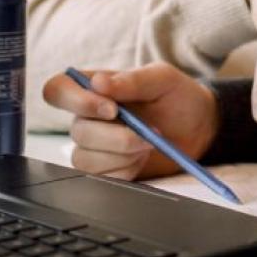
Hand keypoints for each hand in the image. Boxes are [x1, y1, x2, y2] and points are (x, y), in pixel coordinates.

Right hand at [42, 63, 219, 179]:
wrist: (199, 128)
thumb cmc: (178, 97)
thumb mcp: (162, 78)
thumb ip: (132, 79)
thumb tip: (98, 83)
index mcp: (94, 90)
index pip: (57, 90)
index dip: (74, 101)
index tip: (111, 109)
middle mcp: (87, 118)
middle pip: (77, 132)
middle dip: (117, 137)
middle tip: (149, 132)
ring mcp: (94, 147)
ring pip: (85, 159)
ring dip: (123, 154)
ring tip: (148, 143)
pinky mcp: (106, 170)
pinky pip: (101, 178)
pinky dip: (126, 170)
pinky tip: (142, 158)